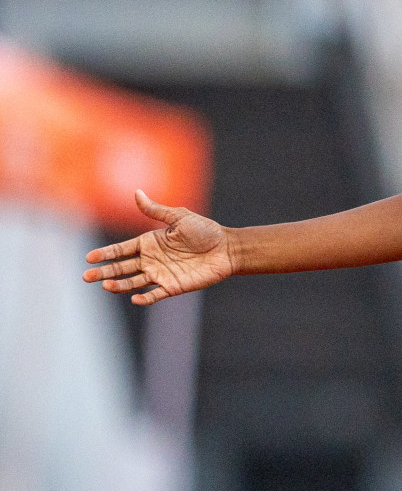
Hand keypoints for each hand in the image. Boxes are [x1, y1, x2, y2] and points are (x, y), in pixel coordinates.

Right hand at [82, 190, 236, 304]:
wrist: (227, 248)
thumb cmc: (205, 230)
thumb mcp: (180, 217)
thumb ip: (156, 210)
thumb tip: (136, 192)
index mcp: (149, 242)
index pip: (121, 249)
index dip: (105, 253)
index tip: (89, 258)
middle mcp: (151, 260)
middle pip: (121, 267)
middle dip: (103, 271)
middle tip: (86, 276)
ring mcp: (160, 274)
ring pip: (133, 282)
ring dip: (119, 285)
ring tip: (106, 285)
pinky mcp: (173, 287)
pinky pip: (155, 295)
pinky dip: (144, 298)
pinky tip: (135, 298)